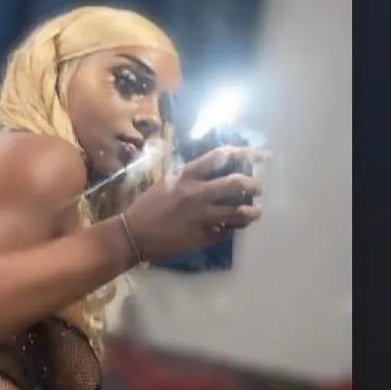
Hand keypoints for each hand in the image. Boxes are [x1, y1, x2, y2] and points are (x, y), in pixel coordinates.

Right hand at [122, 145, 265, 262]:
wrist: (132, 235)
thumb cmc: (146, 208)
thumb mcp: (166, 184)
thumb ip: (188, 177)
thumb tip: (211, 172)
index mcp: (185, 176)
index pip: (220, 156)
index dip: (243, 153)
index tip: (257, 155)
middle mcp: (196, 192)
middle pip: (236, 182)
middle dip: (252, 184)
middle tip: (257, 188)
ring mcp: (200, 215)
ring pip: (237, 211)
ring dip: (251, 212)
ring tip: (256, 213)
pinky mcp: (201, 236)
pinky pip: (225, 232)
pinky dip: (230, 230)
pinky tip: (231, 230)